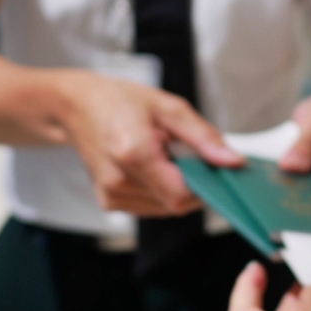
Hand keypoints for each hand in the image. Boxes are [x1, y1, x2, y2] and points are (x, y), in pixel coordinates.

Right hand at [57, 71, 242, 215]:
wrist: (78, 107)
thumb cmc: (120, 101)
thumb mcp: (169, 107)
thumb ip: (203, 137)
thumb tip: (232, 162)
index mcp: (133, 153)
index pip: (183, 193)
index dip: (205, 186)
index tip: (214, 168)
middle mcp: (118, 181)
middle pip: (176, 203)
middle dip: (193, 184)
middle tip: (188, 154)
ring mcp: (111, 195)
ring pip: (165, 209)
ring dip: (177, 188)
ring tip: (166, 157)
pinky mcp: (109, 203)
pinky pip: (151, 207)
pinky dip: (162, 191)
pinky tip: (154, 167)